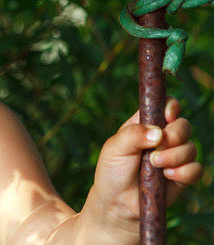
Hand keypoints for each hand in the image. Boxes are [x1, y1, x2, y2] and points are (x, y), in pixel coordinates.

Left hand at [89, 97, 202, 226]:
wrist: (118, 204)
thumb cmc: (112, 172)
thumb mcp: (114, 148)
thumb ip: (133, 135)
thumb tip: (158, 133)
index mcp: (145, 124)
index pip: (165, 105)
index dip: (171, 107)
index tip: (167, 117)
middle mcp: (162, 138)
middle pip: (183, 125)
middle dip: (176, 134)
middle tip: (158, 147)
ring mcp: (174, 156)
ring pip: (191, 147)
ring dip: (176, 156)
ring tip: (156, 165)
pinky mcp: (182, 175)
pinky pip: (196, 169)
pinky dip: (184, 171)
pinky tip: (168, 176)